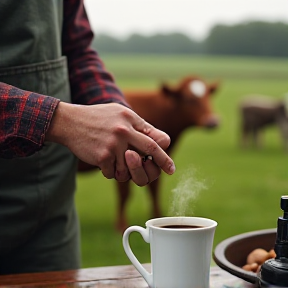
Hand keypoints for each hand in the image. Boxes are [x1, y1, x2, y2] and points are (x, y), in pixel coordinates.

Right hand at [46, 102, 174, 185]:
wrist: (69, 122)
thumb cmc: (98, 118)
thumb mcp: (121, 113)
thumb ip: (141, 126)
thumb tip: (163, 141)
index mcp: (130, 120)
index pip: (155, 139)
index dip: (165, 155)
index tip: (170, 167)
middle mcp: (124, 132)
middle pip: (151, 152)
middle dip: (160, 165)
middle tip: (169, 171)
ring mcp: (113, 145)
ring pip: (129, 170)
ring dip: (125, 171)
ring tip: (116, 161)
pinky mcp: (102, 157)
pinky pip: (112, 174)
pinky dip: (109, 171)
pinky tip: (102, 159)